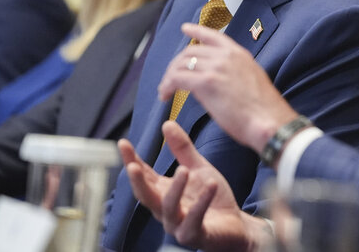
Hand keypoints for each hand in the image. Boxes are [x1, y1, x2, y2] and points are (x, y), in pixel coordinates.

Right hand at [119, 121, 269, 251]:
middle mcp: (165, 210)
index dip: (131, 160)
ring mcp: (178, 225)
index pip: (143, 175)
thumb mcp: (198, 168)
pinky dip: (201, 202)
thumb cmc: (212, 196)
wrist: (235, 224)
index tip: (122, 143)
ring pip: (169, 208)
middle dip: (138, 181)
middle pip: (146, 196)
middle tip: (132, 166)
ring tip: (184, 170)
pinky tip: (211, 185)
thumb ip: (182, 149)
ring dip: (175, 189)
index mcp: (164, 192)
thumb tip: (166, 123)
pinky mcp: (194, 235)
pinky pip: (194, 219)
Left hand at [159, 23, 297, 153]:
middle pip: (190, 51)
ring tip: (165, 91)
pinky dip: (167, 86)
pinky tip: (166, 95)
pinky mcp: (206, 82)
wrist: (269, 121)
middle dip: (176, 64)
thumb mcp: (251, 80)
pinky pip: (177, 79)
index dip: (196, 30)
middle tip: (170, 79)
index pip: (213, 36)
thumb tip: (216, 80)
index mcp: (239, 54)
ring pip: (181, 64)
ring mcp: (216, 67)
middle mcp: (227, 56)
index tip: (184, 28)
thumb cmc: (264, 110)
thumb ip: (233, 74)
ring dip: (169, 77)